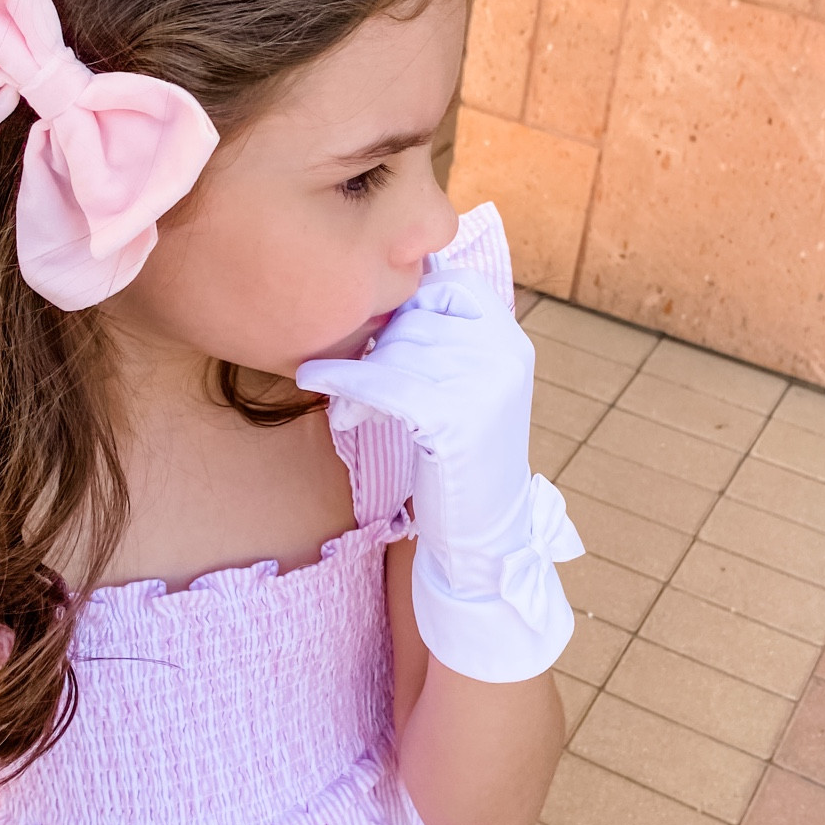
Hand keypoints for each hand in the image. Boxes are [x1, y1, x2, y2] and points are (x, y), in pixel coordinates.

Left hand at [298, 270, 582, 680]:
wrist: (484, 537)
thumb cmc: (461, 461)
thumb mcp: (468, 387)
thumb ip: (443, 341)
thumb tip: (379, 288)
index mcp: (511, 341)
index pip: (449, 288)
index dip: (408, 308)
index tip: (383, 339)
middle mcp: (506, 353)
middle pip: (414, 320)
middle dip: (378, 349)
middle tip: (358, 387)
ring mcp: (485, 384)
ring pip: (395, 350)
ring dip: (360, 375)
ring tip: (350, 406)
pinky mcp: (455, 417)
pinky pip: (385, 382)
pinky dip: (343, 381)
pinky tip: (313, 381)